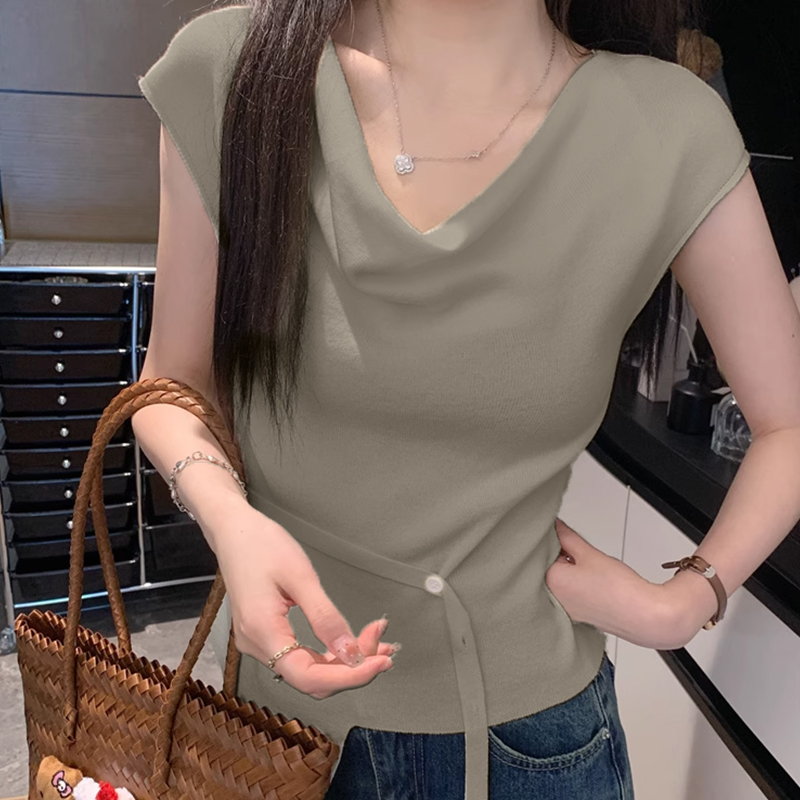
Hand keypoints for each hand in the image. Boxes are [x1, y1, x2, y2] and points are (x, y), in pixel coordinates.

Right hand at [210, 503, 396, 699]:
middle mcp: (257, 646)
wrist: (234, 530)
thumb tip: (351, 653)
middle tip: (384, 645)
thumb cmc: (262, 545)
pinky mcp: (266, 635)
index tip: (380, 664)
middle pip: (311, 678)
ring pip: (309, 669)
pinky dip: (330, 653)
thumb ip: (326, 617)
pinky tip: (352, 642)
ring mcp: (260, 643)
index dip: (348, 677)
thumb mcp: (300, 576)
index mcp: (262, 633)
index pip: (309, 677)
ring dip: (344, 661)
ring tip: (375, 641)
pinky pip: (301, 656)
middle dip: (352, 667)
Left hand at [546, 518, 707, 649]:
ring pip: (563, 579)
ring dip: (573, 570)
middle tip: (585, 555)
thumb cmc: (618, 589)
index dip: (559, 540)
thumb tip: (554, 526)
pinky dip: (580, 584)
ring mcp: (566, 610)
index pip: (544, 551)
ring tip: (594, 571)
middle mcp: (554, 599)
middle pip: (551, 566)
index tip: (570, 537)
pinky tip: (595, 583)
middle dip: (564, 555)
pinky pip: (573, 593)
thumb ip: (567, 536)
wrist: (644, 615)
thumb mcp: (589, 553)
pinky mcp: (579, 616)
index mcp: (551, 581)